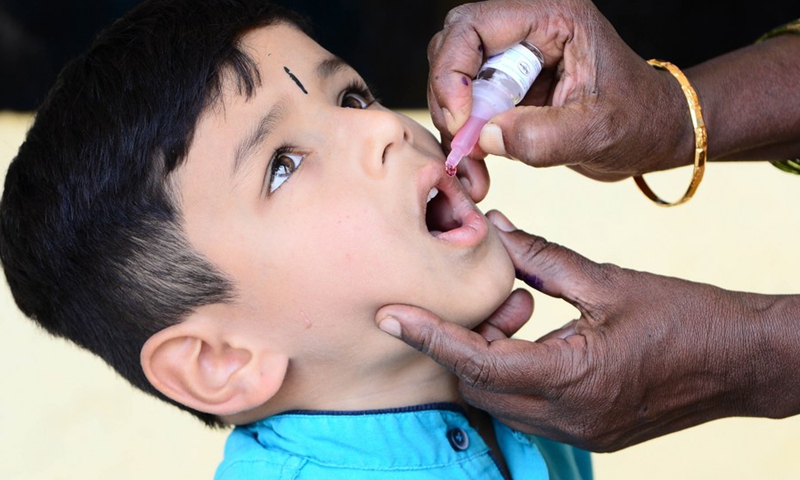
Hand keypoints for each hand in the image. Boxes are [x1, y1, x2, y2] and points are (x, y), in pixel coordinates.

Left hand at [376, 210, 799, 450]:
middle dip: (450, 348)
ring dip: (478, 364)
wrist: (743, 360)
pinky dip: (506, 378)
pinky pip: (525, 411)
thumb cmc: (684, 314)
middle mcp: (569, 417)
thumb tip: (495, 229)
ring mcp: (580, 432)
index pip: (477, 361)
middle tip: (438, 304)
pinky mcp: (589, 432)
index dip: (428, 335)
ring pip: (498, 403)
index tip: (388, 315)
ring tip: (483, 319)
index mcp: (573, 377)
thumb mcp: (606, 280)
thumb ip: (541, 258)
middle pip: (477, 388)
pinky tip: (513, 342)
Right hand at [428, 0, 694, 181]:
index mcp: (553, 17)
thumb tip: (484, 138)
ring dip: (455, 125)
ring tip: (472, 167)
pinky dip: (466, 139)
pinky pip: (468, 107)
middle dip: (448, 98)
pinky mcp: (509, 88)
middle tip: (462, 144)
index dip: (453, 71)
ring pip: (454, 79)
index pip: (473, 25)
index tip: (462, 121)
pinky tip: (478, 168)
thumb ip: (543, 136)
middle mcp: (528, 30)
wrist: (652, 135)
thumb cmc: (640, 121)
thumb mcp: (600, 131)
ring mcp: (515, 59)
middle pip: (454, 47)